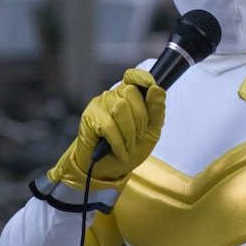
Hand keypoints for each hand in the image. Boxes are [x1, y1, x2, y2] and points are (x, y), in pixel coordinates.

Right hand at [50, 68, 165, 189]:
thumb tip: (156, 89)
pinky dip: (119, 142)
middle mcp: (113, 95)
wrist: (111, 170)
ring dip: (129, 132)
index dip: (141, 77)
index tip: (151, 86)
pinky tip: (121, 152)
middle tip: (139, 136)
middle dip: (140, 118)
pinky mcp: (88, 117)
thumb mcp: (151, 131)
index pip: (132, 76)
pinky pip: (108, 125)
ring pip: (120, 108)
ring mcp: (99, 104)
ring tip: (129, 147)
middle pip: (130, 92)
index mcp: (129, 95)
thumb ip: (156, 111)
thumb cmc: (131, 148)